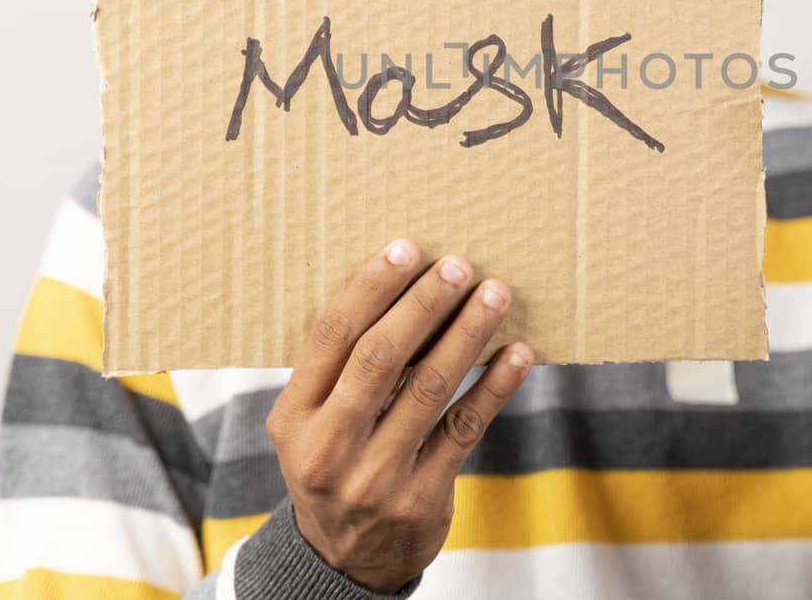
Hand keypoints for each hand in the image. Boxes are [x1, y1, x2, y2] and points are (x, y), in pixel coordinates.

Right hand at [264, 240, 532, 591]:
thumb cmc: (335, 464)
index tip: (407, 250)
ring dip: (468, 334)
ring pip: (430, 388)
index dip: (371, 288)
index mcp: (294, 417)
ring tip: (495, 295)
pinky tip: (517, 354)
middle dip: (424, 305)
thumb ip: (340, 372)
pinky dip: (496, 386)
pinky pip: (465, 428)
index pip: (333, 337)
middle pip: (381, 358)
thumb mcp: (313, 426)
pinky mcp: (421, 498)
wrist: (343, 562)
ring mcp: (375, 477)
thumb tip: (404, 288)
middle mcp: (329, 447)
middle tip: (459, 267)